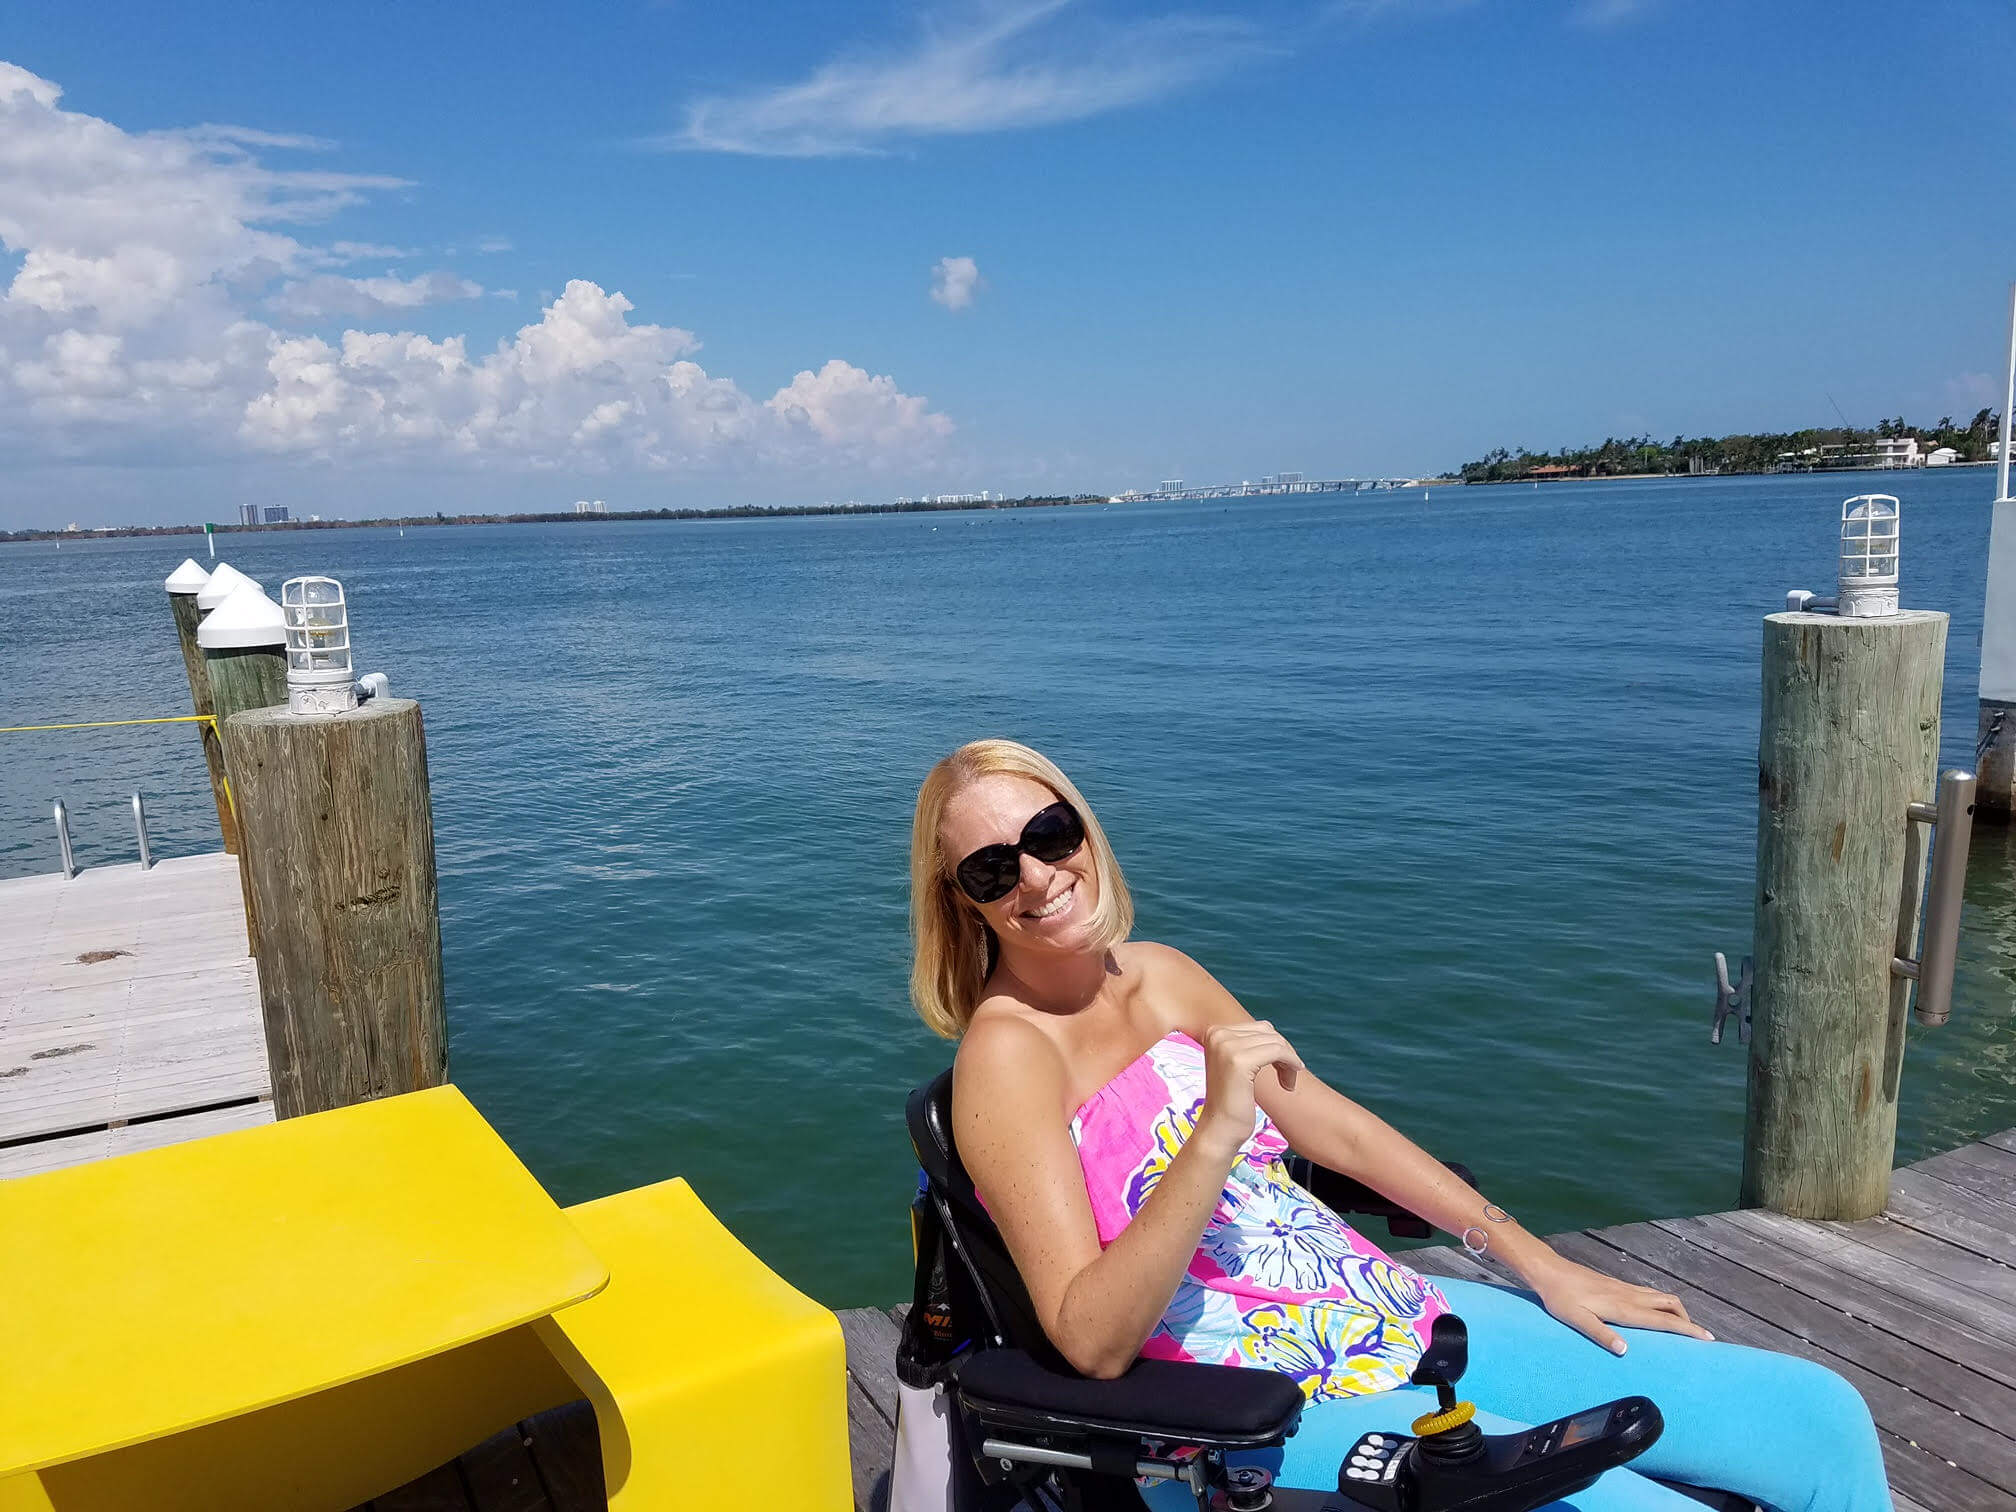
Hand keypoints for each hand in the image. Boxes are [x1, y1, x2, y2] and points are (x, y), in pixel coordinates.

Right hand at [1197, 1020, 1304, 1149]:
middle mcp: (1217, 1034)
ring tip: (1287, 1083)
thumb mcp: (1234, 1064)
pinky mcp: (1239, 1060)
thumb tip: (1271, 1029)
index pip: (1259, 1028)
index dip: (1276, 1047)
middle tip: (1287, 1078)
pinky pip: (1278, 1051)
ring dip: (1288, 1061)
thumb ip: (1246, 1044)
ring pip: (1275, 1041)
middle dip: (1284, 1052)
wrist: (1219, 1130)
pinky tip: (1289, 1084)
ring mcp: (1226, 1046)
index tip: (1280, 1069)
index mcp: (1214, 1032)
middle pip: (1268, 1032)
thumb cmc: (1232, 1101)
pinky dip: (1290, 1063)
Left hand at [1527, 1254, 1713, 1354]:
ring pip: (1661, 1297)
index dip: (1687, 1330)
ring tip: (1684, 1327)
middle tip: (1700, 1337)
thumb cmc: (1561, 1298)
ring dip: (1676, 1310)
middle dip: (1688, 1320)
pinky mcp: (1617, 1285)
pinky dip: (1662, 1304)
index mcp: (1623, 1307)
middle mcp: (1629, 1296)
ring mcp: (1624, 1288)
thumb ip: (1600, 1334)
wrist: (1550, 1271)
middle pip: (1669, 1304)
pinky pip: (1649, 1294)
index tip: (1707, 1339)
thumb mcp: (1576, 1319)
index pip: (1663, 1320)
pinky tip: (1657, 1312)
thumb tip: (1625, 1351)